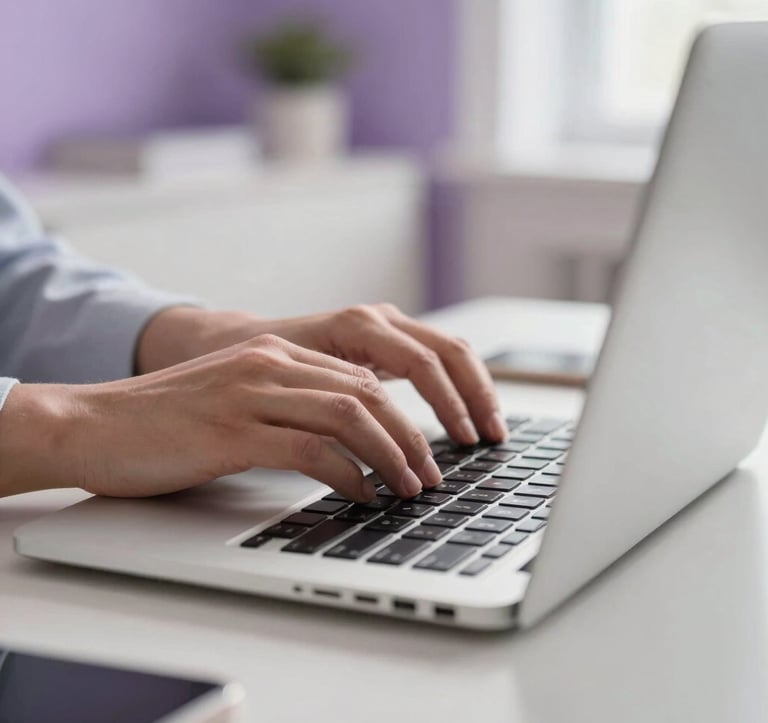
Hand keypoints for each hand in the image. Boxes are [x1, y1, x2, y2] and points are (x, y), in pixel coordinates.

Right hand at [0, 335, 445, 499]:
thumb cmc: (165, 423)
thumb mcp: (236, 399)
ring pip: (350, 415)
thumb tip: (343, 443)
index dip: (402, 415)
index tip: (422, 450)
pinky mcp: (232, 430)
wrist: (92, 424)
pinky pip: (311, 449)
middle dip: (410, 437)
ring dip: (391, 456)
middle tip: (430, 474)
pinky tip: (361, 496)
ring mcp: (251, 393)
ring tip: (409, 488)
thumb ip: (286, 406)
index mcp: (274, 354)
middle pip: (367, 393)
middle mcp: (269, 364)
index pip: (360, 378)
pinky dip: (348, 475)